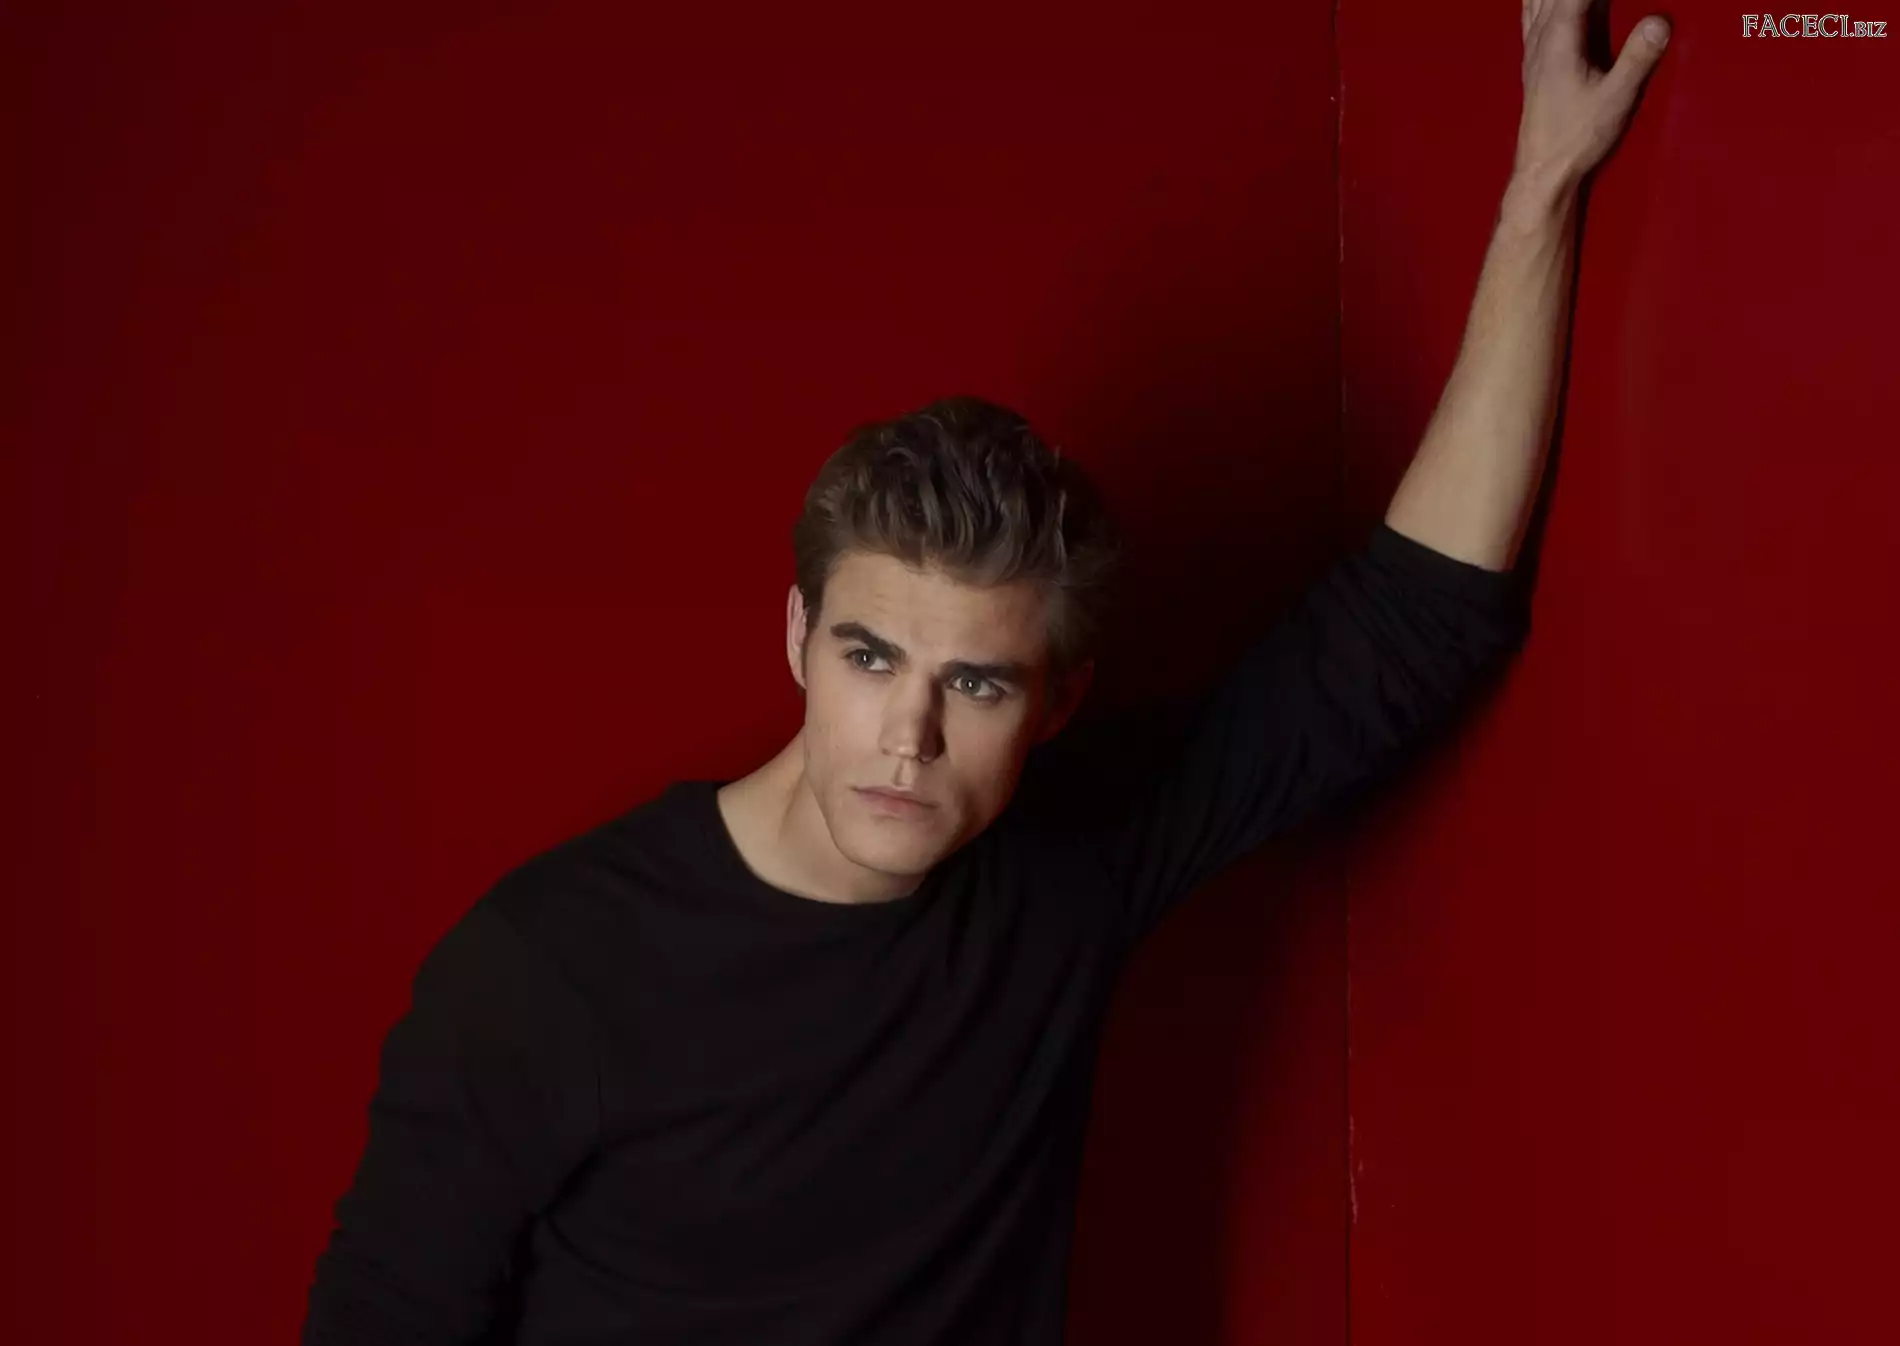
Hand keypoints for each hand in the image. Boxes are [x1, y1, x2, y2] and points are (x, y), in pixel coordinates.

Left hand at [1514, 0, 1669, 191]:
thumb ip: (1638, 57)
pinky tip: (1544, 2)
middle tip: (1606, 0)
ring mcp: (1531, 49)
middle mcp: (1539, 38)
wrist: (1543, 169)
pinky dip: (1541, 0)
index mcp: (1558, 39)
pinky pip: (1531, 13)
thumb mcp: (1616, 97)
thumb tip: (1660, 21)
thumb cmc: (1577, 136)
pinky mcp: (1531, 61)